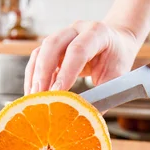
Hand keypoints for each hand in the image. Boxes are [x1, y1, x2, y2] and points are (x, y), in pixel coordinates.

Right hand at [24, 21, 138, 93]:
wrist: (116, 41)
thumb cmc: (117, 59)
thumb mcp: (117, 77)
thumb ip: (101, 95)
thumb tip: (84, 120)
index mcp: (97, 32)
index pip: (78, 50)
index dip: (66, 72)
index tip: (57, 94)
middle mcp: (77, 29)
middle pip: (52, 45)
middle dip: (43, 73)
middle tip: (39, 99)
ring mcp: (62, 35)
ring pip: (41, 51)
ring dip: (34, 77)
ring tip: (33, 100)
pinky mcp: (52, 45)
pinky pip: (37, 58)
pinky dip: (33, 77)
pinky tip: (34, 95)